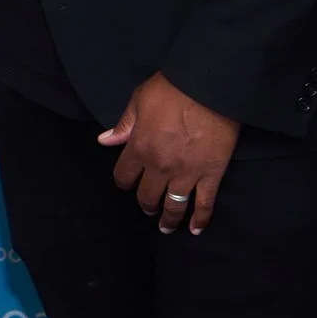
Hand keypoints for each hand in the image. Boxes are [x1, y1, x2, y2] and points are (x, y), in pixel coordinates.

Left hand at [99, 71, 239, 233]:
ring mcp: (187, 173)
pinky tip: (195, 229)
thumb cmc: (170, 90)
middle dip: (145, 204)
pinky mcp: (212, 174)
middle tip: (147, 208)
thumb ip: (123, 126)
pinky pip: (205, 202)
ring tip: (165, 227)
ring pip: (174, 205)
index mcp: (139, 148)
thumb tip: (104, 141)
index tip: (126, 183)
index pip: (124, 175)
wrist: (208, 88)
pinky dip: (200, 218)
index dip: (123, 182)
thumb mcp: (138, 101)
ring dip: (168, 219)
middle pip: (147, 195)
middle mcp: (160, 166)